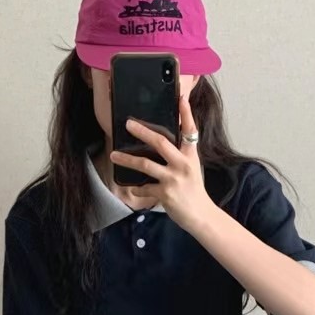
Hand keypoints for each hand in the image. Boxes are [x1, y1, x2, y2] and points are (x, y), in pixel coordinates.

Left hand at [109, 93, 211, 231]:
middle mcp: (182, 164)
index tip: (181, 98)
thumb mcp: (191, 168)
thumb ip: (180, 155)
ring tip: (114, 156)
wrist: (200, 215)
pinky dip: (137, 188)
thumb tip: (161, 143)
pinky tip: (133, 188)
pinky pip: (144, 187)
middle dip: (143, 131)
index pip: (190, 131)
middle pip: (160, 142)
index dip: (186, 114)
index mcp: (191, 156)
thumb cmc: (193, 190)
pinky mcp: (165, 193)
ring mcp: (173, 179)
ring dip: (127, 159)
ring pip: (145, 164)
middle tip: (129, 124)